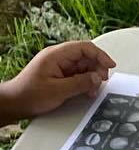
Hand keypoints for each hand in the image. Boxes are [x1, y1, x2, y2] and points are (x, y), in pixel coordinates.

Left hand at [0, 41, 114, 119]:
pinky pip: (79, 74)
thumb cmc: (30, 94)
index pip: (83, 48)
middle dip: (98, 68)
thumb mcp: (58, 91)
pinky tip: (87, 91)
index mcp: (56, 55)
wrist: (16, 102)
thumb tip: (98, 78)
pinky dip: (86, 82)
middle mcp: (58, 58)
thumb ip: (80, 83)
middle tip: (101, 81)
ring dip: (93, 77)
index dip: (100, 55)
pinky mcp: (61, 74)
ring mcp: (60, 66)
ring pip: (85, 66)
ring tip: (92, 90)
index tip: (111, 65)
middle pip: (86, 56)